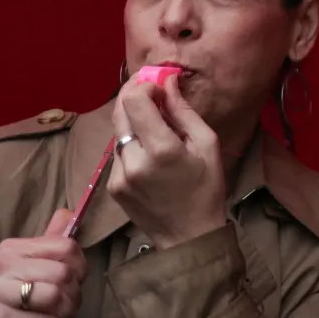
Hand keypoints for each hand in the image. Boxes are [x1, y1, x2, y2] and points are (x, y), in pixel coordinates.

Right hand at [0, 210, 85, 317]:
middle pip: (62, 273)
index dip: (80, 266)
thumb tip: (68, 213)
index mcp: (10, 248)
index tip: (74, 277)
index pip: (66, 247)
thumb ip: (51, 240)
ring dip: (67, 310)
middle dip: (74, 291)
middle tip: (68, 300)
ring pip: (54, 296)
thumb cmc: (16, 292)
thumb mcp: (32, 264)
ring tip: (61, 313)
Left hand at [108, 74, 227, 249]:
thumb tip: (168, 80)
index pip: (135, 101)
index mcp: (161, 150)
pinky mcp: (112, 186)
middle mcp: (134, 161)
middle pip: (120, 112)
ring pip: (117, 132)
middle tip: (150, 92)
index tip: (159, 88)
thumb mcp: (207, 145)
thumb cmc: (207, 189)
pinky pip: (118, 154)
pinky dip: (131, 145)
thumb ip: (184, 111)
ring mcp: (118, 176)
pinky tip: (149, 155)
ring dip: (133, 122)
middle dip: (133, 96)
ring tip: (155, 127)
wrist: (188, 237)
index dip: (144, 87)